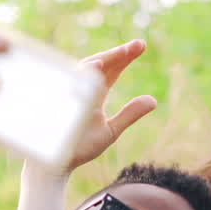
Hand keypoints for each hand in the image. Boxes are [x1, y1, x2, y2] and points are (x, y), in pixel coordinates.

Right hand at [63, 40, 157, 171]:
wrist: (56, 164)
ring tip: (121, 54)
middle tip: (139, 45)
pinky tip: (94, 69)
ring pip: (84, 70)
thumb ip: (130, 114)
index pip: (112, 71)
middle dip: (118, 54)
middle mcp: (82, 90)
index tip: (141, 45)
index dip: (125, 58)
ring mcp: (69, 94)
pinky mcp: (58, 101)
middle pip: (101, 66)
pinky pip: (69, 83)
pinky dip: (82, 76)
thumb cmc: (80, 148)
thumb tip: (153, 100)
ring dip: (102, 61)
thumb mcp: (111, 130)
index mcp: (94, 94)